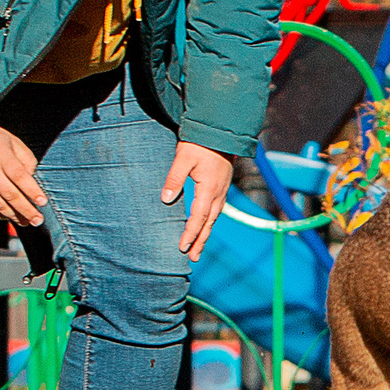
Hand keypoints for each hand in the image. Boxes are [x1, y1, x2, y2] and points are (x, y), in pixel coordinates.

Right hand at [0, 123, 45, 226]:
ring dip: (13, 216)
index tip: (43, 202)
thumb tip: (33, 177)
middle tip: (38, 220)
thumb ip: (25, 158)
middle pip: (11, 195)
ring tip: (25, 222)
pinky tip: (5, 218)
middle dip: (26, 210)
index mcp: (2, 157)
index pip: (20, 177)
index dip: (32, 191)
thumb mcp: (11, 140)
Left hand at [164, 140, 234, 260]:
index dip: (190, 233)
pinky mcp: (222, 186)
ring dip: (206, 233)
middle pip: (209, 223)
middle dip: (200, 241)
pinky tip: (205, 226)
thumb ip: (174, 178)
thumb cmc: (200, 143)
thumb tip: (166, 199)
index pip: (198, 217)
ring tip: (199, 247)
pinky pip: (216, 210)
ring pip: (214, 218)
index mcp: (208, 189)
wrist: (221, 131)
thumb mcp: (183, 158)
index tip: (182, 247)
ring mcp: (222, 190)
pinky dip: (210, 222)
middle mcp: (218, 193)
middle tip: (193, 258)